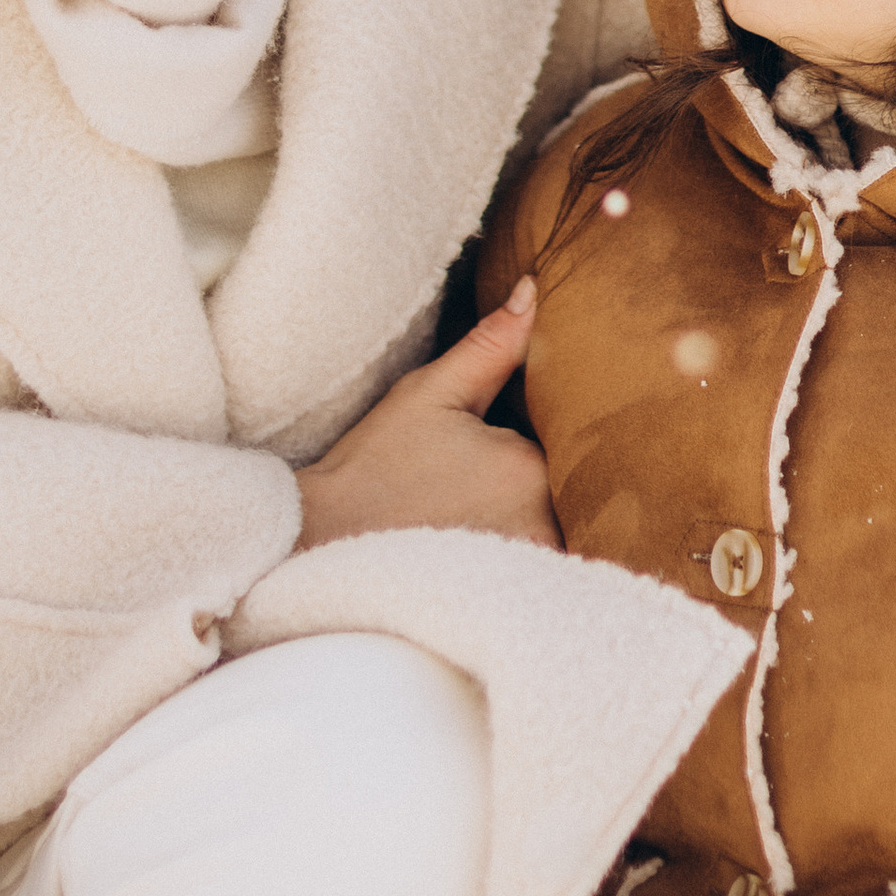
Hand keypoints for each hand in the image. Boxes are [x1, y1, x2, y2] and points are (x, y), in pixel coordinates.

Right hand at [295, 281, 562, 554]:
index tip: (508, 447)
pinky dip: (529, 564)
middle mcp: (539, 526)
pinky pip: (542, 576)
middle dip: (552, 486)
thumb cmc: (374, 466)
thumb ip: (490, 347)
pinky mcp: (508, 604)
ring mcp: (525, 570)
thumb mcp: (429, 394)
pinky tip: (487, 550)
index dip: (548, 440)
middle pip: (572, 496)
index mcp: (527, 468)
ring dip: (541, 523)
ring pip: (560, 535)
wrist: (321, 541)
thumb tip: (532, 291)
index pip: (574, 447)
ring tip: (483, 515)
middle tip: (491, 483)